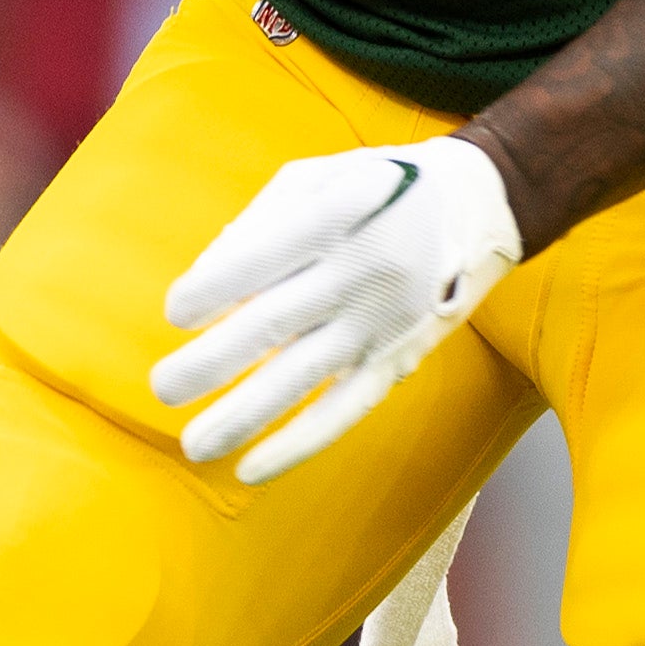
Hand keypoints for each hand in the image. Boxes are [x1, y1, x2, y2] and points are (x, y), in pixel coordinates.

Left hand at [149, 135, 520, 484]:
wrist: (481, 204)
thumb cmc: (379, 186)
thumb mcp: (318, 177)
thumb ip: (256, 223)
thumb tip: (203, 281)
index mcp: (336, 218)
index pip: (262, 257)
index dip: (213, 289)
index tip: (175, 315)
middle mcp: (359, 272)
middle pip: (273, 324)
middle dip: (212, 363)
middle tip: (162, 389)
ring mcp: (381, 322)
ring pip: (303, 377)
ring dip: (245, 415)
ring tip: (194, 445)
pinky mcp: (398, 358)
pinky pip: (345, 409)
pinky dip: (299, 442)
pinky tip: (253, 468)